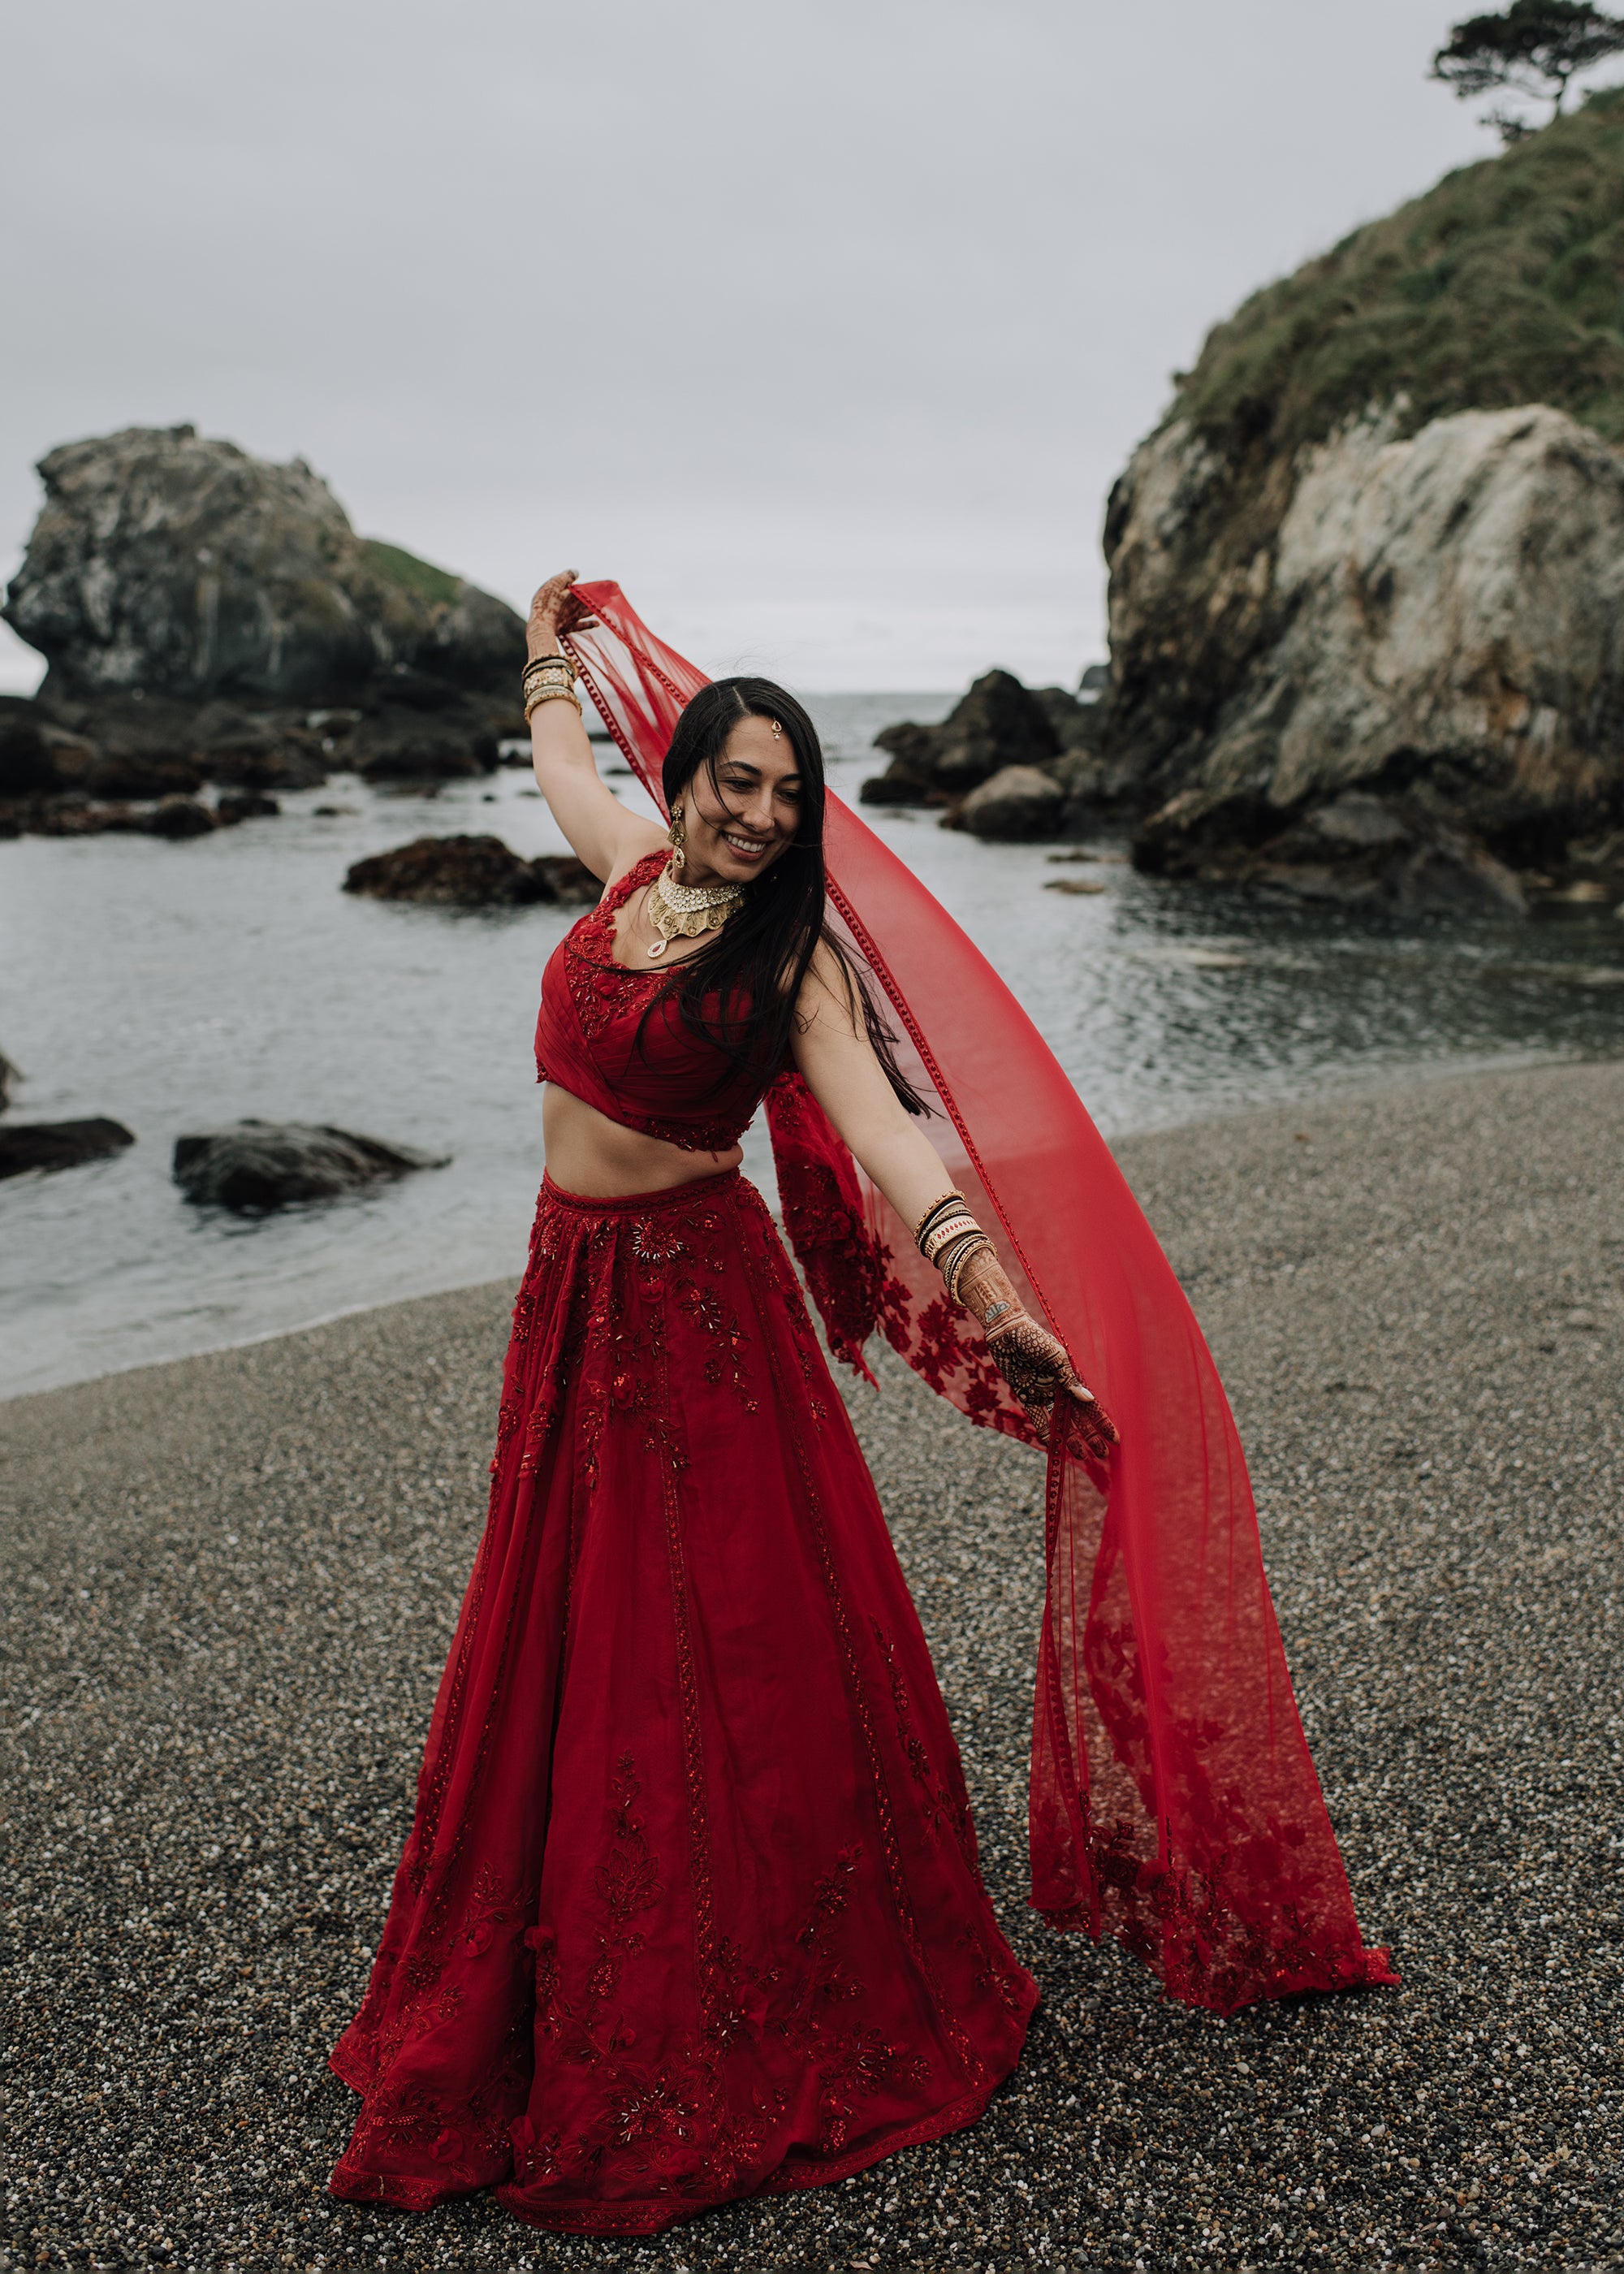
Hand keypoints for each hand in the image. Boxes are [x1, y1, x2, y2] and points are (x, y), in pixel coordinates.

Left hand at [527, 570, 595, 659]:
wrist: (542, 626)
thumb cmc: (547, 604)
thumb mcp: (555, 584)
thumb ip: (566, 577)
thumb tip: (577, 572)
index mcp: (559, 593)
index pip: (575, 589)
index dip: (586, 588)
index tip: (598, 587)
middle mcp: (563, 605)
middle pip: (581, 600)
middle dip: (592, 599)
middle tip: (606, 598)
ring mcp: (565, 616)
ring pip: (583, 611)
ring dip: (592, 609)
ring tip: (603, 607)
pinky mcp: (567, 627)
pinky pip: (580, 626)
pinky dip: (589, 624)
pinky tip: (597, 623)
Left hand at [952, 1242, 1119, 1456]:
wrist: (1007, 1330)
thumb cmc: (1034, 1338)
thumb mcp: (1055, 1357)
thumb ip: (1070, 1379)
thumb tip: (1088, 1399)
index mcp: (1072, 1377)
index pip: (1091, 1405)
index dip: (1103, 1422)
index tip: (1115, 1439)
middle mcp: (1060, 1388)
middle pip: (1079, 1417)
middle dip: (1091, 1436)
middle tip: (1102, 1455)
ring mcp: (1044, 1392)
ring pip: (1061, 1421)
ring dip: (1071, 1438)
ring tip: (1081, 1456)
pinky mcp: (1026, 1395)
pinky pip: (1038, 1417)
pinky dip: (1045, 1430)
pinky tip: (1052, 1445)